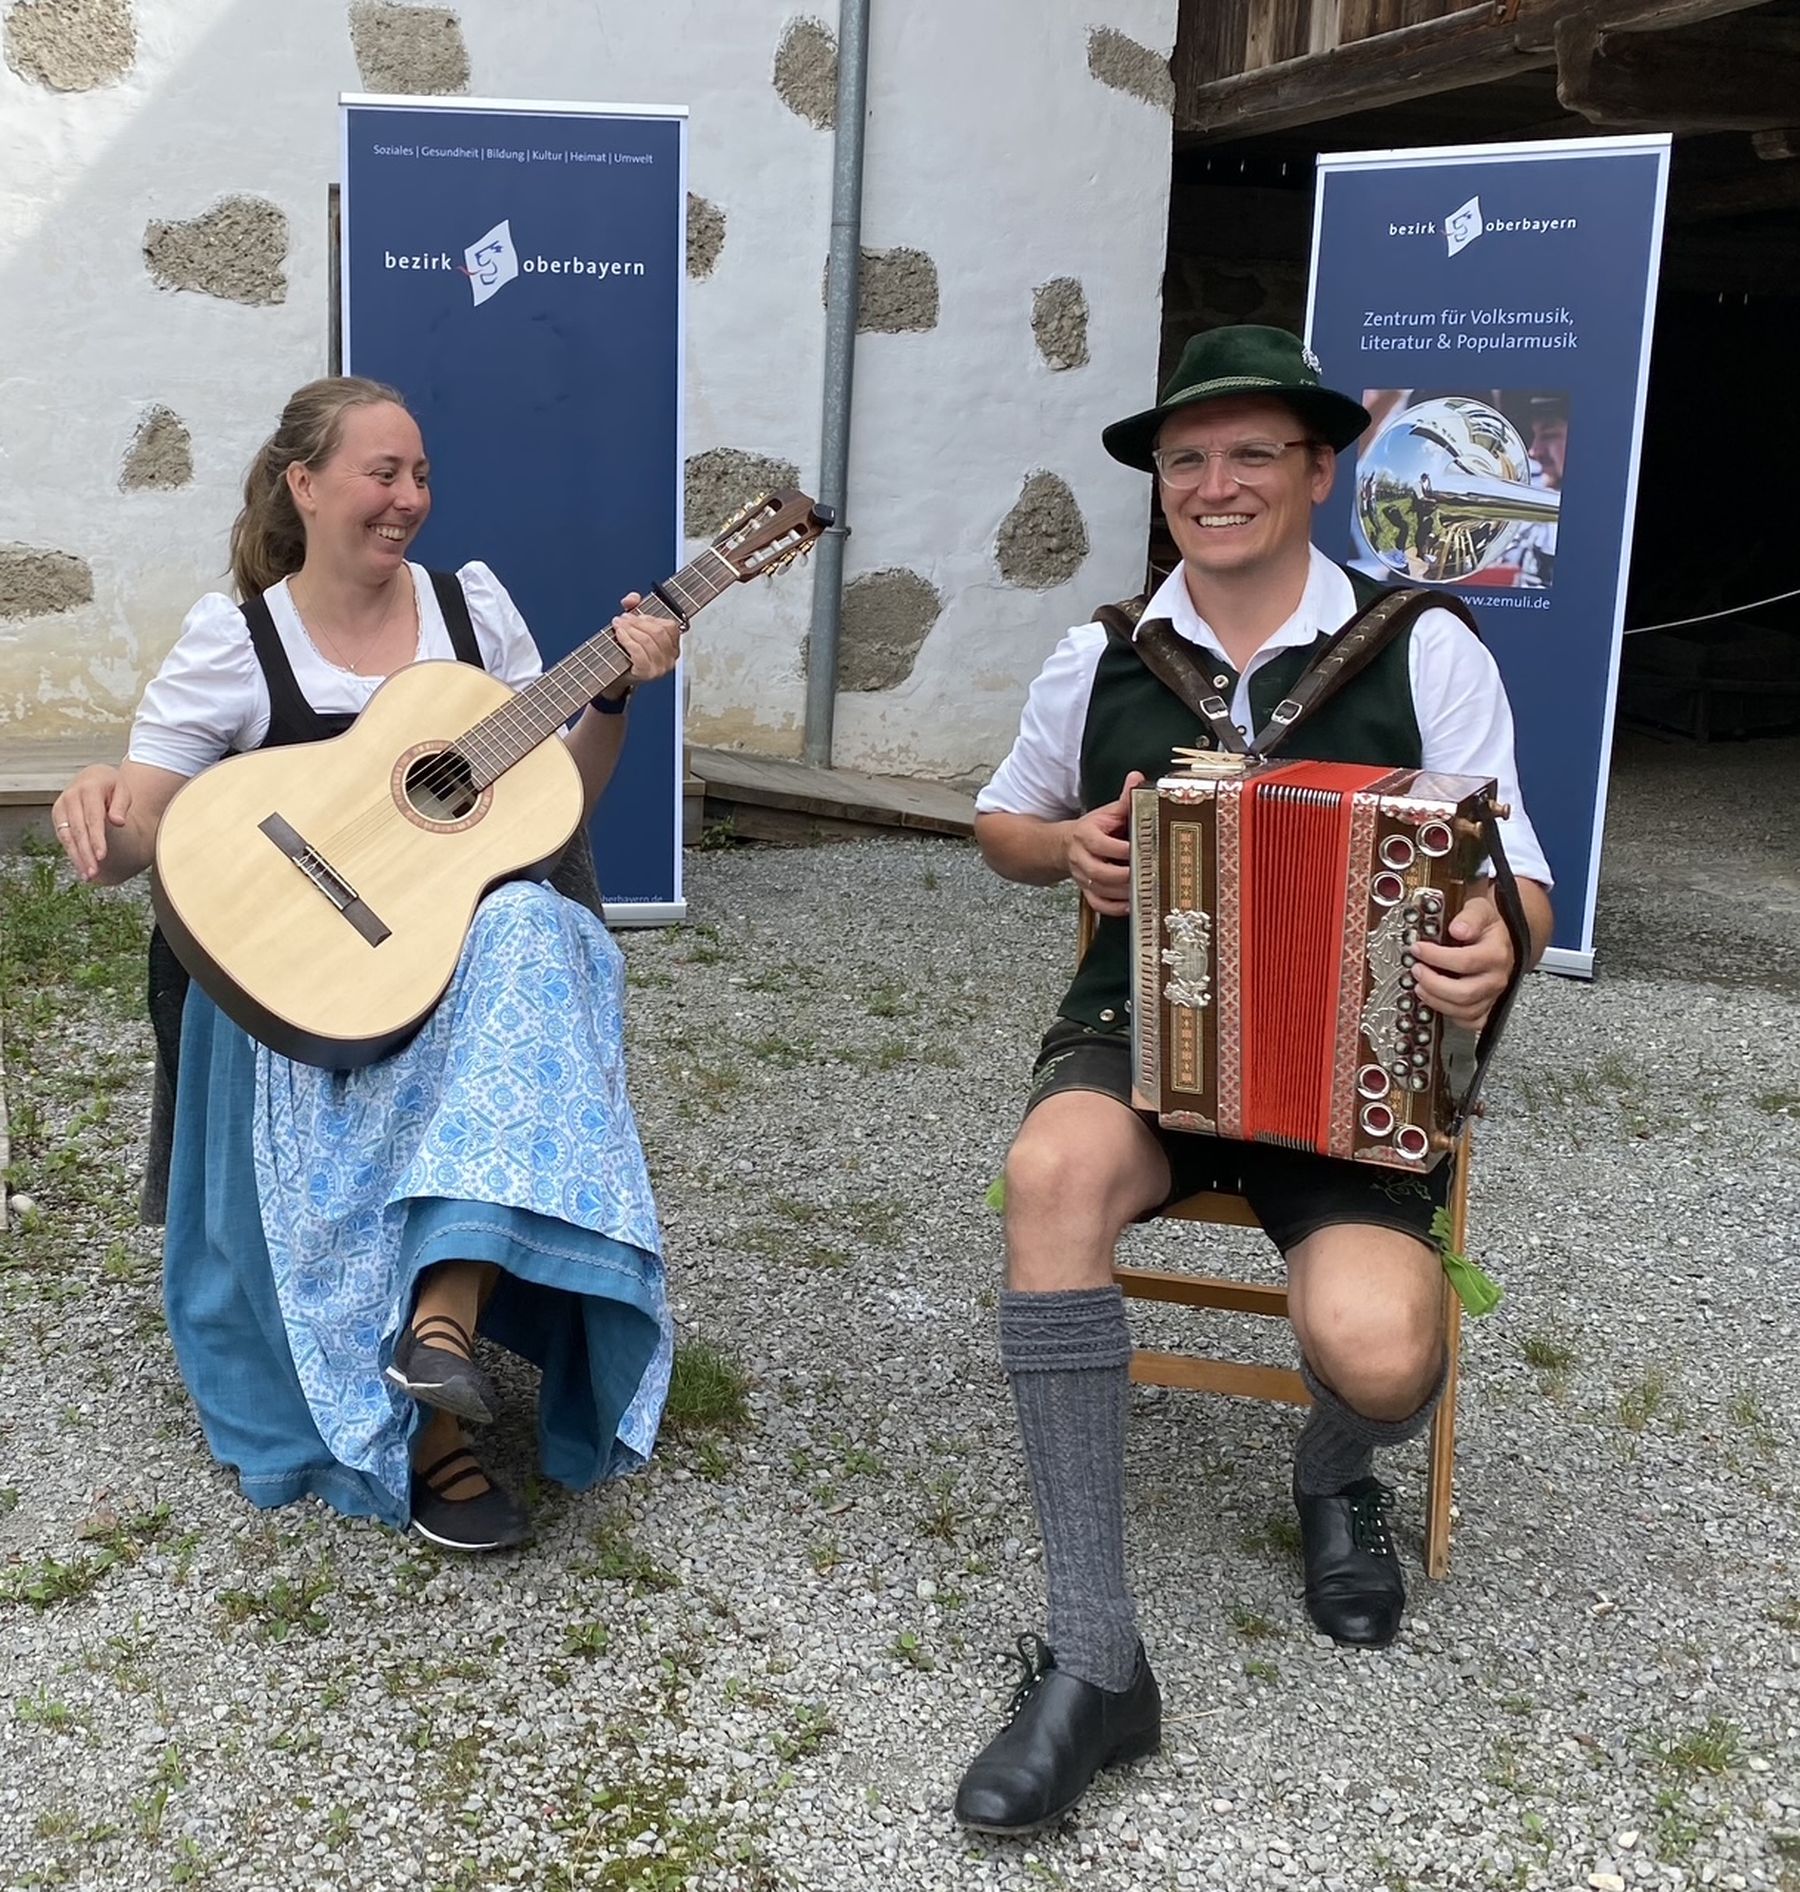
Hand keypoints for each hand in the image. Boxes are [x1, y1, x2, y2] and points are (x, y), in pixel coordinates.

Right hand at [51, 765, 129, 883]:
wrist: (92, 777)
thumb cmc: (111, 786)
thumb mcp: (122, 789)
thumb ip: (121, 805)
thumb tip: (118, 822)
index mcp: (89, 789)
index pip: (93, 819)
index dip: (96, 839)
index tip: (102, 857)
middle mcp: (71, 798)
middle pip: (78, 830)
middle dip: (85, 853)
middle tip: (94, 873)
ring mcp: (61, 806)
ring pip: (67, 836)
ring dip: (77, 857)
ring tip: (88, 876)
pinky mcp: (57, 816)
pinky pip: (63, 837)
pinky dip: (72, 853)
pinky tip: (81, 868)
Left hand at [600, 590, 682, 697]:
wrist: (617, 675)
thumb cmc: (628, 652)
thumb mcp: (634, 627)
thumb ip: (634, 608)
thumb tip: (633, 598)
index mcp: (673, 646)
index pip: (670, 627)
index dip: (651, 617)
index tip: (634, 614)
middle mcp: (671, 658)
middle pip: (658, 632)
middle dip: (637, 622)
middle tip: (623, 619)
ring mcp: (661, 668)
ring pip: (648, 641)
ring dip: (630, 629)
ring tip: (618, 625)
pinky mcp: (647, 673)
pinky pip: (639, 653)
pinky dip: (628, 640)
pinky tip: (619, 635)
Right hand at [1064, 771, 1144, 917]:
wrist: (1064, 845)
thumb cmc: (1092, 829)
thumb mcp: (1107, 812)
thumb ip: (1125, 799)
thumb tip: (1137, 778)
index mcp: (1086, 835)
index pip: (1102, 844)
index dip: (1124, 849)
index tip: (1145, 850)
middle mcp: (1081, 858)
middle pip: (1099, 872)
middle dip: (1124, 876)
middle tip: (1147, 875)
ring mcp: (1082, 877)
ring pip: (1099, 890)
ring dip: (1123, 893)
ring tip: (1144, 890)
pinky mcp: (1085, 891)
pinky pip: (1097, 904)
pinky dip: (1114, 908)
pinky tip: (1131, 904)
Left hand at [1410, 893, 1514, 1030]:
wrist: (1502, 940)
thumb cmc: (1487, 927)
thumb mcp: (1480, 911)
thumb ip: (1470, 917)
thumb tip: (1458, 928)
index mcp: (1496, 953)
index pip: (1465, 961)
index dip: (1437, 957)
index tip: (1417, 948)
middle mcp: (1497, 978)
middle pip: (1464, 992)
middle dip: (1433, 984)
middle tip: (1416, 970)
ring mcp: (1493, 995)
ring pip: (1465, 1010)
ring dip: (1436, 1000)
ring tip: (1419, 985)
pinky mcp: (1488, 1007)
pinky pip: (1470, 1021)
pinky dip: (1450, 1014)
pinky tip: (1436, 999)